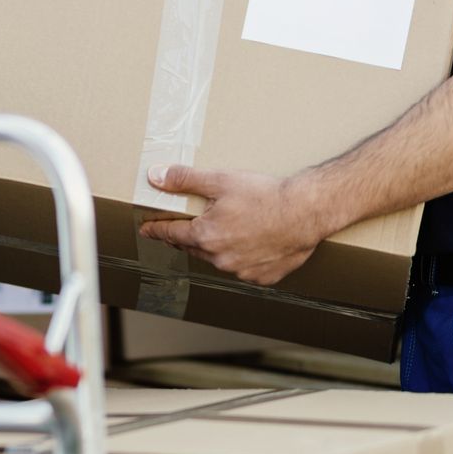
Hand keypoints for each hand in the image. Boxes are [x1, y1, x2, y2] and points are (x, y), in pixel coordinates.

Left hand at [136, 166, 330, 286]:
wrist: (305, 212)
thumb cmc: (265, 196)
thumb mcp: (220, 180)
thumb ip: (184, 179)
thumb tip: (155, 177)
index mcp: (205, 236)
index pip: (171, 233)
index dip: (156, 229)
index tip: (146, 229)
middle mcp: (220, 258)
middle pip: (193, 247)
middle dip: (184, 236)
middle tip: (179, 228)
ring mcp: (241, 271)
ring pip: (217, 259)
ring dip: (213, 248)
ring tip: (217, 233)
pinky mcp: (262, 277)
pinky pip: (242, 269)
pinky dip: (240, 258)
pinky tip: (246, 244)